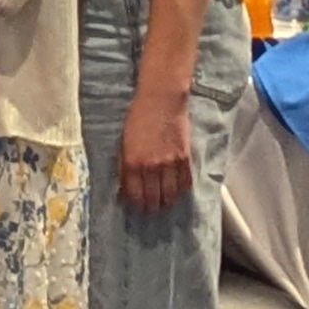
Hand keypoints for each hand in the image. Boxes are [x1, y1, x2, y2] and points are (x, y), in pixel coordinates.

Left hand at [118, 87, 193, 212]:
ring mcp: (169, 163)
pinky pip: (185, 183)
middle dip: (151, 206)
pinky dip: (181, 190)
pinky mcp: (184, 158)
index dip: (135, 204)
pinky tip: (177, 191)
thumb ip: (123, 166)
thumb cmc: (138, 118)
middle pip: (152, 198)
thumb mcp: (123, 142)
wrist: (160, 100)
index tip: (137, 206)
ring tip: (164, 202)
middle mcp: (150, 166)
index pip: (134, 194)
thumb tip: (123, 187)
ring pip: (169, 194)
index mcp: (131, 162)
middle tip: (151, 208)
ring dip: (166, 202)